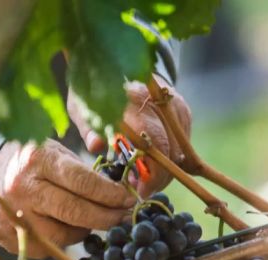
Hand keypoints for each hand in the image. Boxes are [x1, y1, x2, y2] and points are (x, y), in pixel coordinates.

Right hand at [0, 140, 134, 257]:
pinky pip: (45, 248)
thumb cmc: (33, 161)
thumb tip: (123, 196)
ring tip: (89, 221)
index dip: (111, 194)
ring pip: (61, 237)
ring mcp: (10, 214)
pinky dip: (59, 241)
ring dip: (83, 232)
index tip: (129, 200)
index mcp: (37, 160)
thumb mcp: (57, 154)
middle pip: (74, 212)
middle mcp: (21, 187)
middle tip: (123, 218)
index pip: (83, 182)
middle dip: (106, 218)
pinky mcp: (3, 236)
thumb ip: (86, 174)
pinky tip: (62, 227)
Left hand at [68, 74, 191, 197]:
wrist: (116, 61)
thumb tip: (96, 147)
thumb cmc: (95, 91)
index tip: (140, 190)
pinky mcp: (183, 110)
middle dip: (160, 177)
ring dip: (167, 171)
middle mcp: (160, 101)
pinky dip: (173, 159)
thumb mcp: (82, 107)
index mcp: (132, 100)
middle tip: (143, 190)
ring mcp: (175, 105)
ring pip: (181, 150)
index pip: (153, 142)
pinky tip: (156, 165)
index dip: (151, 172)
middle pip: (171, 151)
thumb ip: (90, 128)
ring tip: (148, 180)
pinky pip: (185, 143)